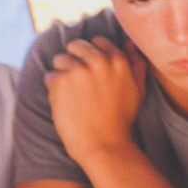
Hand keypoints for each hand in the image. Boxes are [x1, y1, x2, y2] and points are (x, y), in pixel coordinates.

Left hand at [44, 35, 147, 159]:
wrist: (103, 144)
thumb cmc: (120, 120)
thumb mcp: (137, 90)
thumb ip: (136, 64)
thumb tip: (129, 43)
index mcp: (118, 60)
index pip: (97, 42)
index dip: (91, 55)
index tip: (90, 70)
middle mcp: (98, 60)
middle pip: (75, 46)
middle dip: (73, 61)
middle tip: (78, 83)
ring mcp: (78, 69)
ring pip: (59, 60)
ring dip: (61, 75)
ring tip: (72, 95)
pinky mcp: (60, 80)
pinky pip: (49, 77)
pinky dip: (53, 90)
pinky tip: (65, 104)